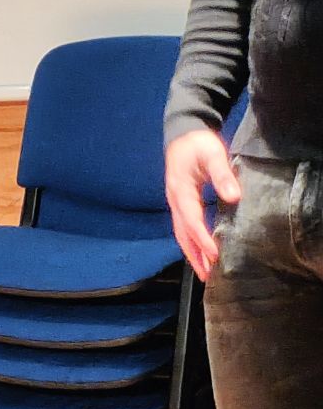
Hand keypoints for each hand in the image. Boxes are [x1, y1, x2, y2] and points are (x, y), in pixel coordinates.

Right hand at [164, 128, 241, 280]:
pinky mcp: (180, 201)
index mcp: (181, 191)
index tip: (215, 255)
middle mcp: (175, 200)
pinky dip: (191, 242)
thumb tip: (232, 197)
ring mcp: (175, 202)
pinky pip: (183, 227)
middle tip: (207, 275)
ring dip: (192, 253)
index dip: (203, 240)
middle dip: (194, 255)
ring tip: (203, 271)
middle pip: (182, 234)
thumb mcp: (212, 154)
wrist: (182, 133)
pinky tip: (200, 250)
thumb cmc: (197, 143)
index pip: (192, 221)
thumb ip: (222, 175)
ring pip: (181, 233)